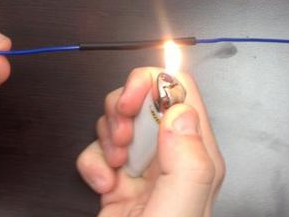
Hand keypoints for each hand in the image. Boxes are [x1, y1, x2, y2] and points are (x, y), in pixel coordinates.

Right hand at [77, 68, 224, 216]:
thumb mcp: (178, 212)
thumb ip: (188, 162)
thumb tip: (181, 111)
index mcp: (196, 153)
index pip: (183, 89)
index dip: (154, 83)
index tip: (132, 103)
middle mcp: (172, 154)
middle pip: (146, 96)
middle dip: (123, 107)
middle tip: (118, 137)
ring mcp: (144, 164)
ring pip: (120, 117)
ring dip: (106, 134)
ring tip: (112, 165)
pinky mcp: (118, 176)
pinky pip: (99, 146)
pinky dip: (92, 161)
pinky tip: (102, 185)